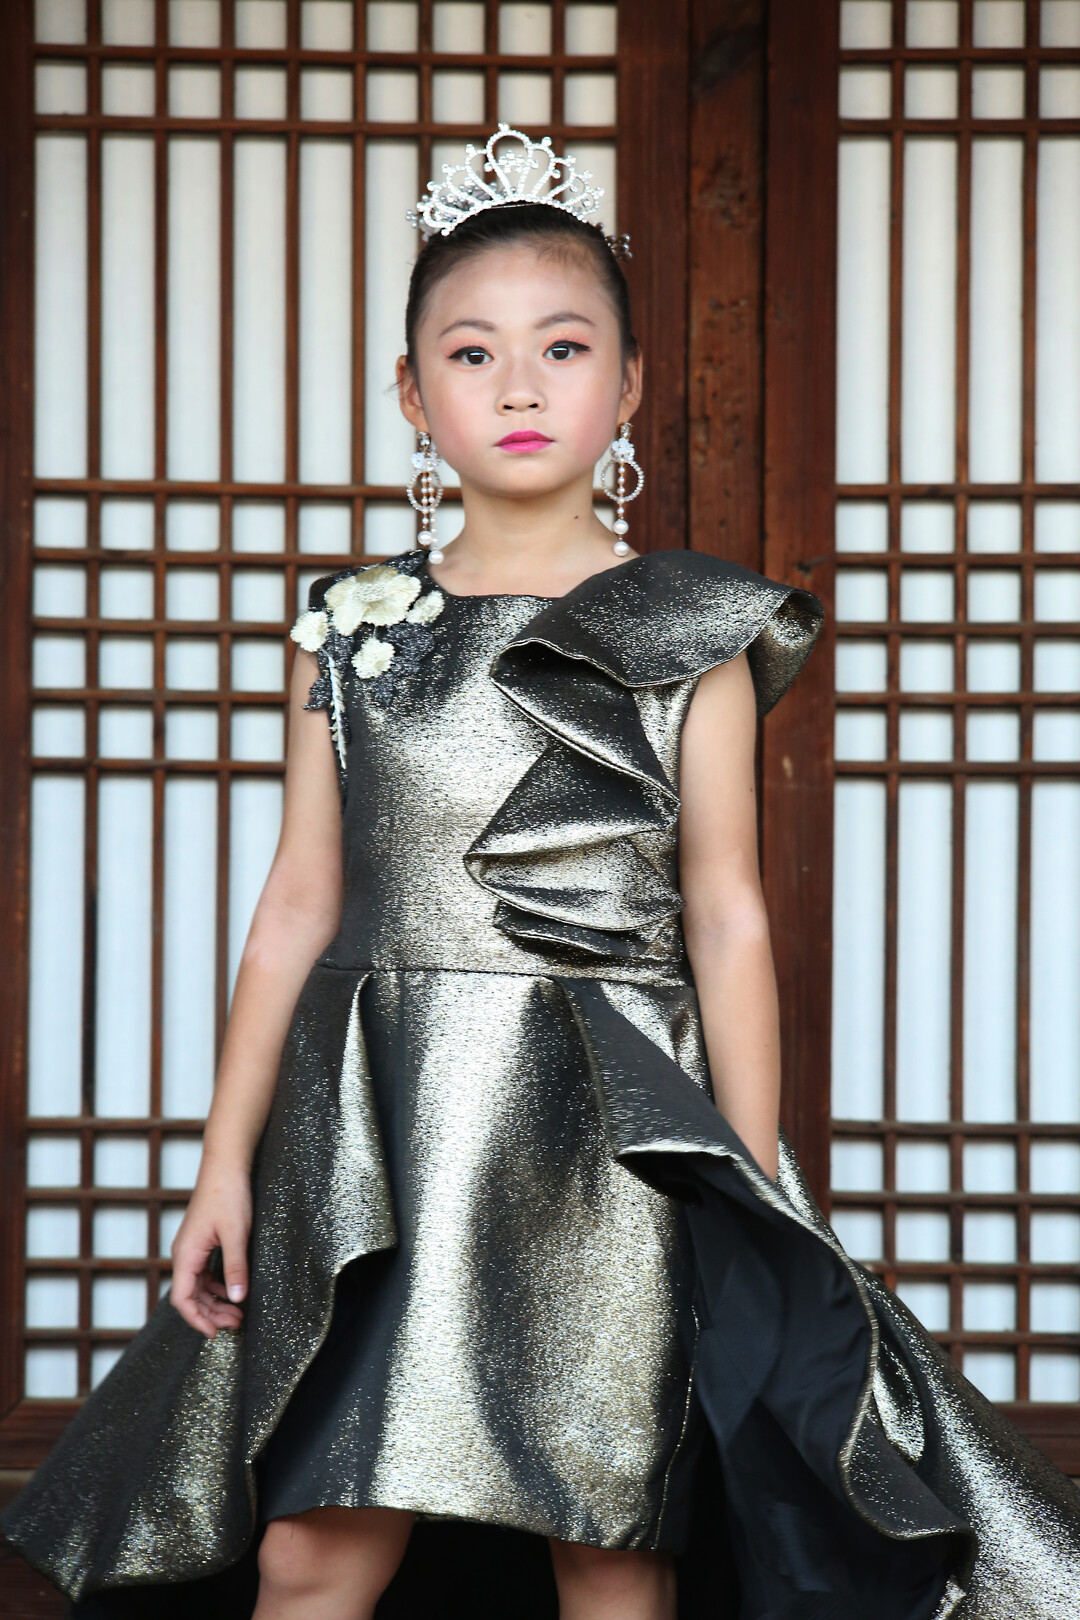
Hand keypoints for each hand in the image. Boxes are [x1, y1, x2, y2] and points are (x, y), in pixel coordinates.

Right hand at [169, 1163, 252, 1337]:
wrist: (225, 1164)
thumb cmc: (228, 1195)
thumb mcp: (237, 1234)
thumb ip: (235, 1268)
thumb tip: (236, 1299)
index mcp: (186, 1254)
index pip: (183, 1300)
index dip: (197, 1320)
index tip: (216, 1333)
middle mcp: (183, 1253)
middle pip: (190, 1296)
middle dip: (211, 1313)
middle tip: (236, 1324)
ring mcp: (191, 1247)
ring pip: (197, 1285)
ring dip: (215, 1301)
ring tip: (237, 1312)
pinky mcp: (201, 1241)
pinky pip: (203, 1272)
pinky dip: (216, 1286)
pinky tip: (232, 1291)